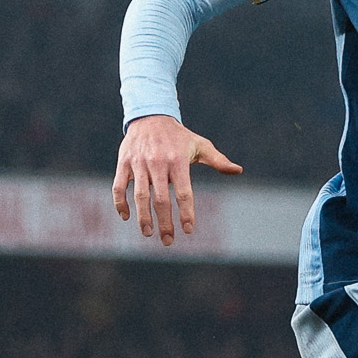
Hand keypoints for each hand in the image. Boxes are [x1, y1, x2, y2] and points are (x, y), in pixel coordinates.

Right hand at [112, 114, 241, 245]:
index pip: (184, 192)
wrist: (150, 116)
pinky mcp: (124, 163)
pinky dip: (120, 202)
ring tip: (148, 233)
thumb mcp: (200, 145)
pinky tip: (125, 216)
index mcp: (178, 161)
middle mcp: (158, 163)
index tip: (188, 230)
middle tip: (168, 241)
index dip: (186, 212)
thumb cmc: (179, 136)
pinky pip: (119, 186)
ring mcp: (139, 163)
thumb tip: (238, 171)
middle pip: (161, 199)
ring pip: (139, 195)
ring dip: (143, 216)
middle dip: (164, 222)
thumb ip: (218, 160)